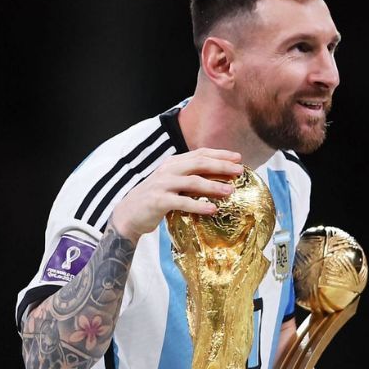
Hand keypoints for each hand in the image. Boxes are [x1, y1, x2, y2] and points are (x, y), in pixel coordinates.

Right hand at [108, 148, 243, 241]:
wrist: (129, 214)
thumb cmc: (157, 198)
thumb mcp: (174, 183)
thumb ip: (191, 177)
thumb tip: (222, 178)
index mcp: (173, 163)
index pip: (200, 154)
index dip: (220, 154)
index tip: (238, 158)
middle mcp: (168, 170)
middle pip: (199, 163)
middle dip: (221, 166)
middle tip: (240, 171)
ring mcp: (162, 185)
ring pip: (192, 182)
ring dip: (213, 186)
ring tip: (230, 191)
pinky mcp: (158, 201)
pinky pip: (182, 202)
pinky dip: (198, 205)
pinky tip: (213, 209)